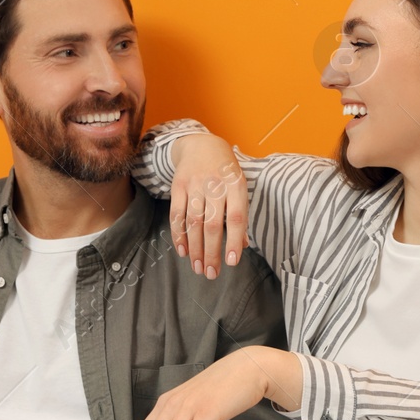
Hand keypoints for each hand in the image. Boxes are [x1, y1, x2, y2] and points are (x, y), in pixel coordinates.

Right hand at [169, 133, 247, 279]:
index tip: (231, 263)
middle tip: (211, 274)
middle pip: (212, 224)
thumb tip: (243, 246)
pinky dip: (179, 235)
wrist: (201, 145)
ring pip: (193, 223)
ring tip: (198, 268)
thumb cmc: (226, 172)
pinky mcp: (178, 186)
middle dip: (211, 252)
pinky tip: (183, 251)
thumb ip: (240, 216)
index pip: (237, 218)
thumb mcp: (239, 188)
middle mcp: (215, 185)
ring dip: (195, 249)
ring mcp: (195, 185)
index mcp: (236, 185)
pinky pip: (177, 215)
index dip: (234, 241)